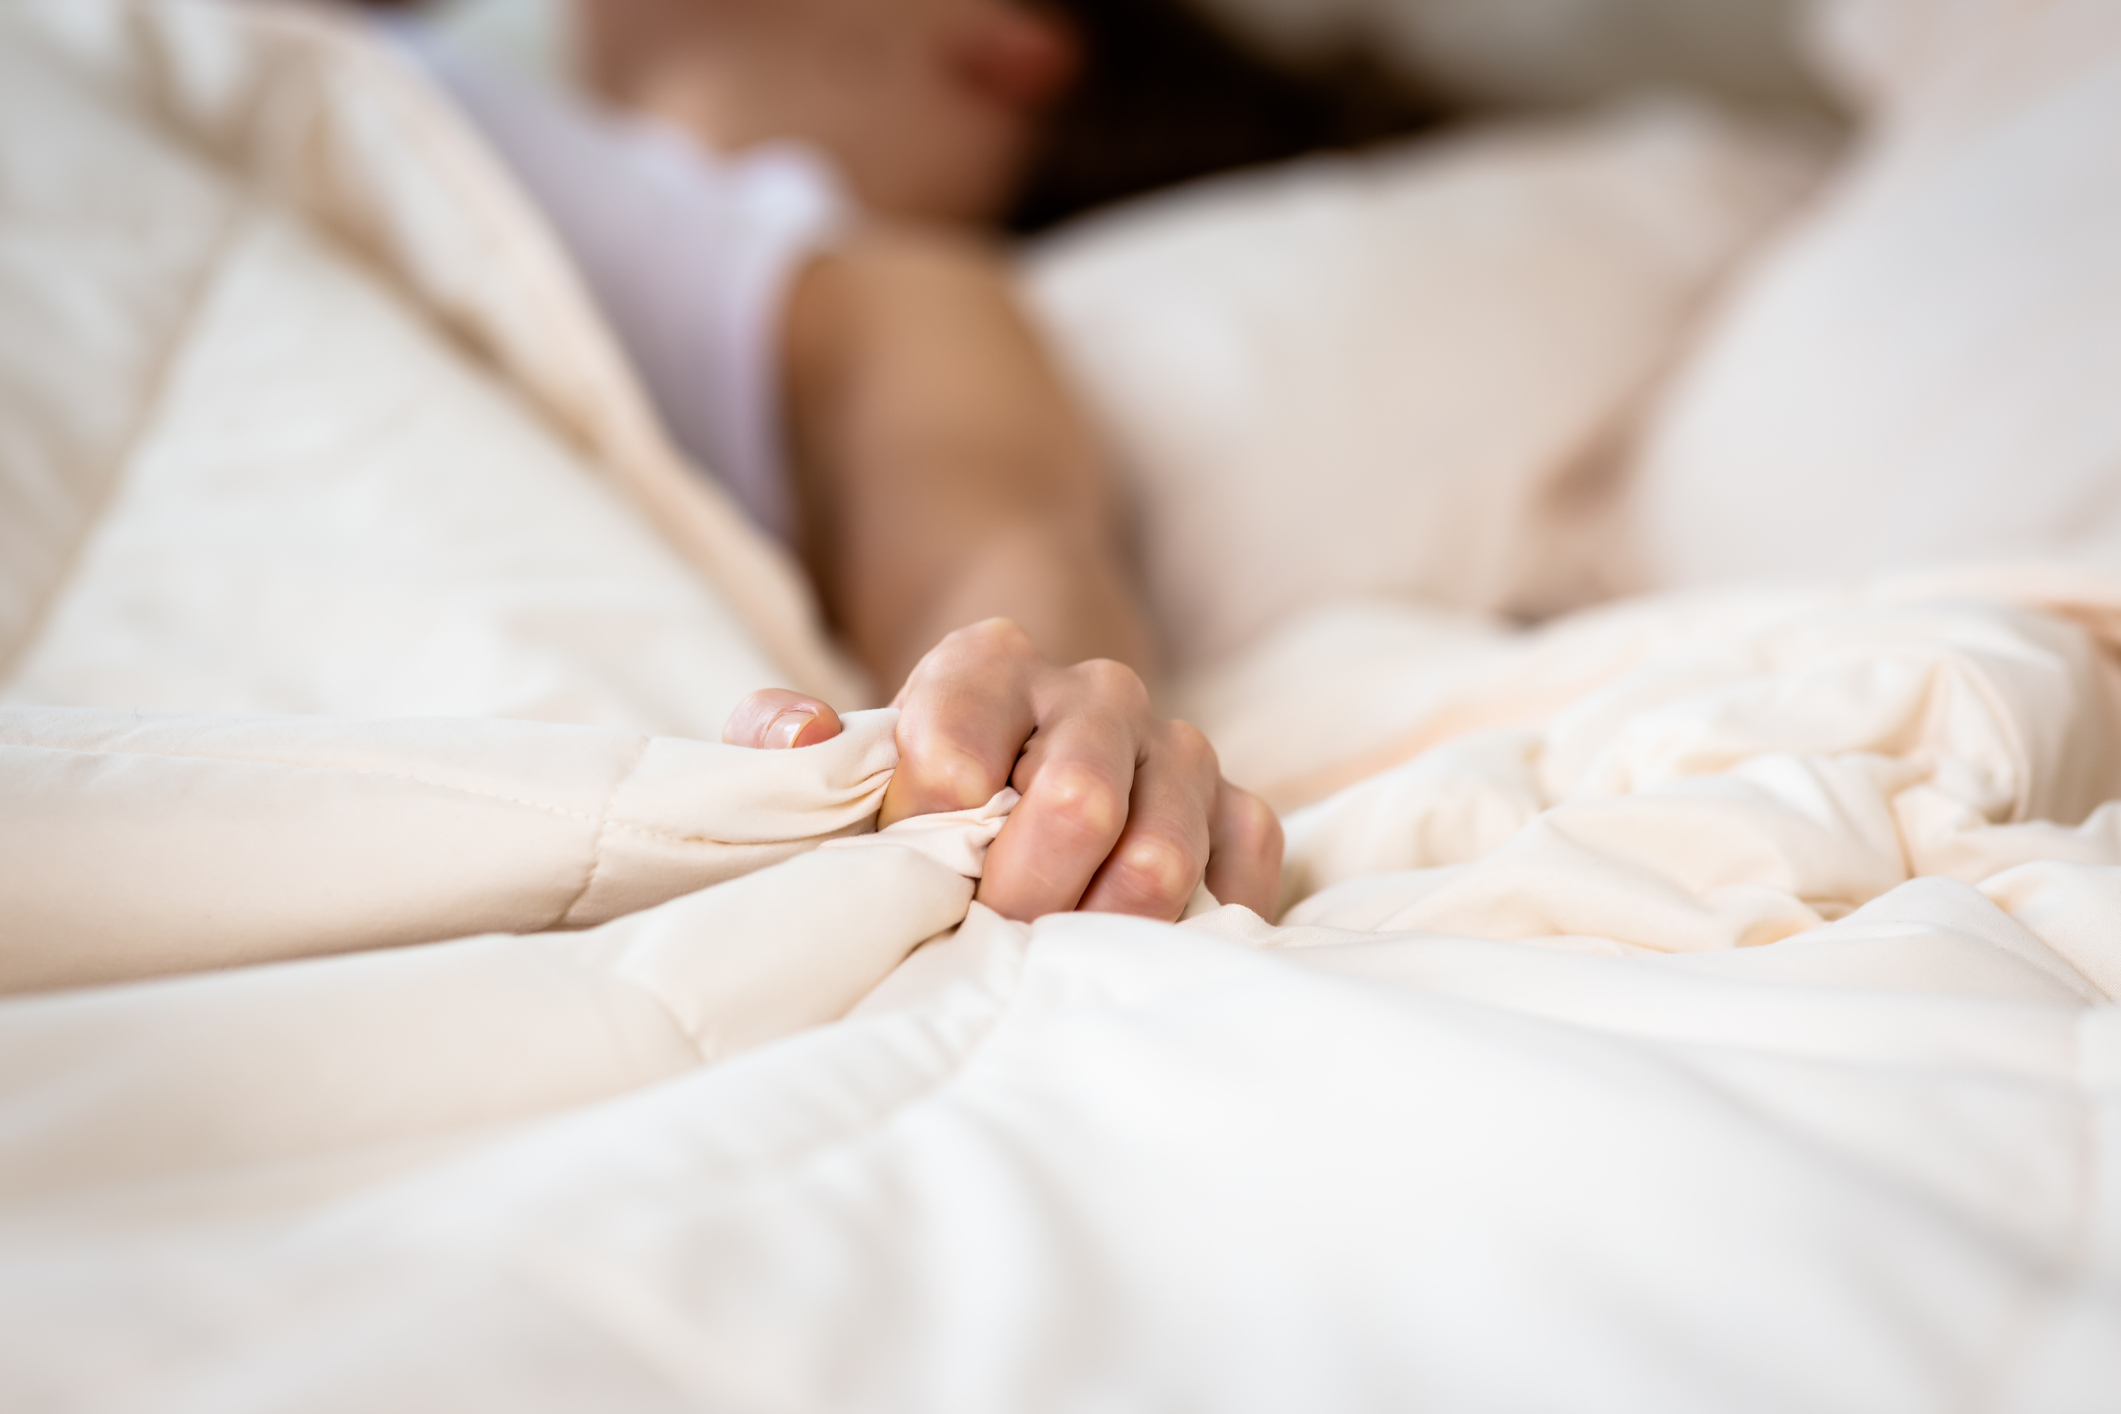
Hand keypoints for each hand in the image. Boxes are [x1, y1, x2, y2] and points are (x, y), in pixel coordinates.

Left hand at [723, 619, 1282, 920]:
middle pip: (1074, 802)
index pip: (953, 750)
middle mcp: (1093, 692)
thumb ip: (783, 737)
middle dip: (1020, 896)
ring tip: (1050, 961)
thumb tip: (802, 739)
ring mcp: (1173, 747)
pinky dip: (1205, 920)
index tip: (902, 861)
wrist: (1024, 734)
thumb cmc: (915, 772)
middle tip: (983, 936)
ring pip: (1164, 846)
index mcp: (988, 663)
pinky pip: (1247, 858)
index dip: (921, 829)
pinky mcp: (1231, 801)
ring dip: (1101, 924)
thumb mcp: (837, 747)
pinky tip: (1145, 956)